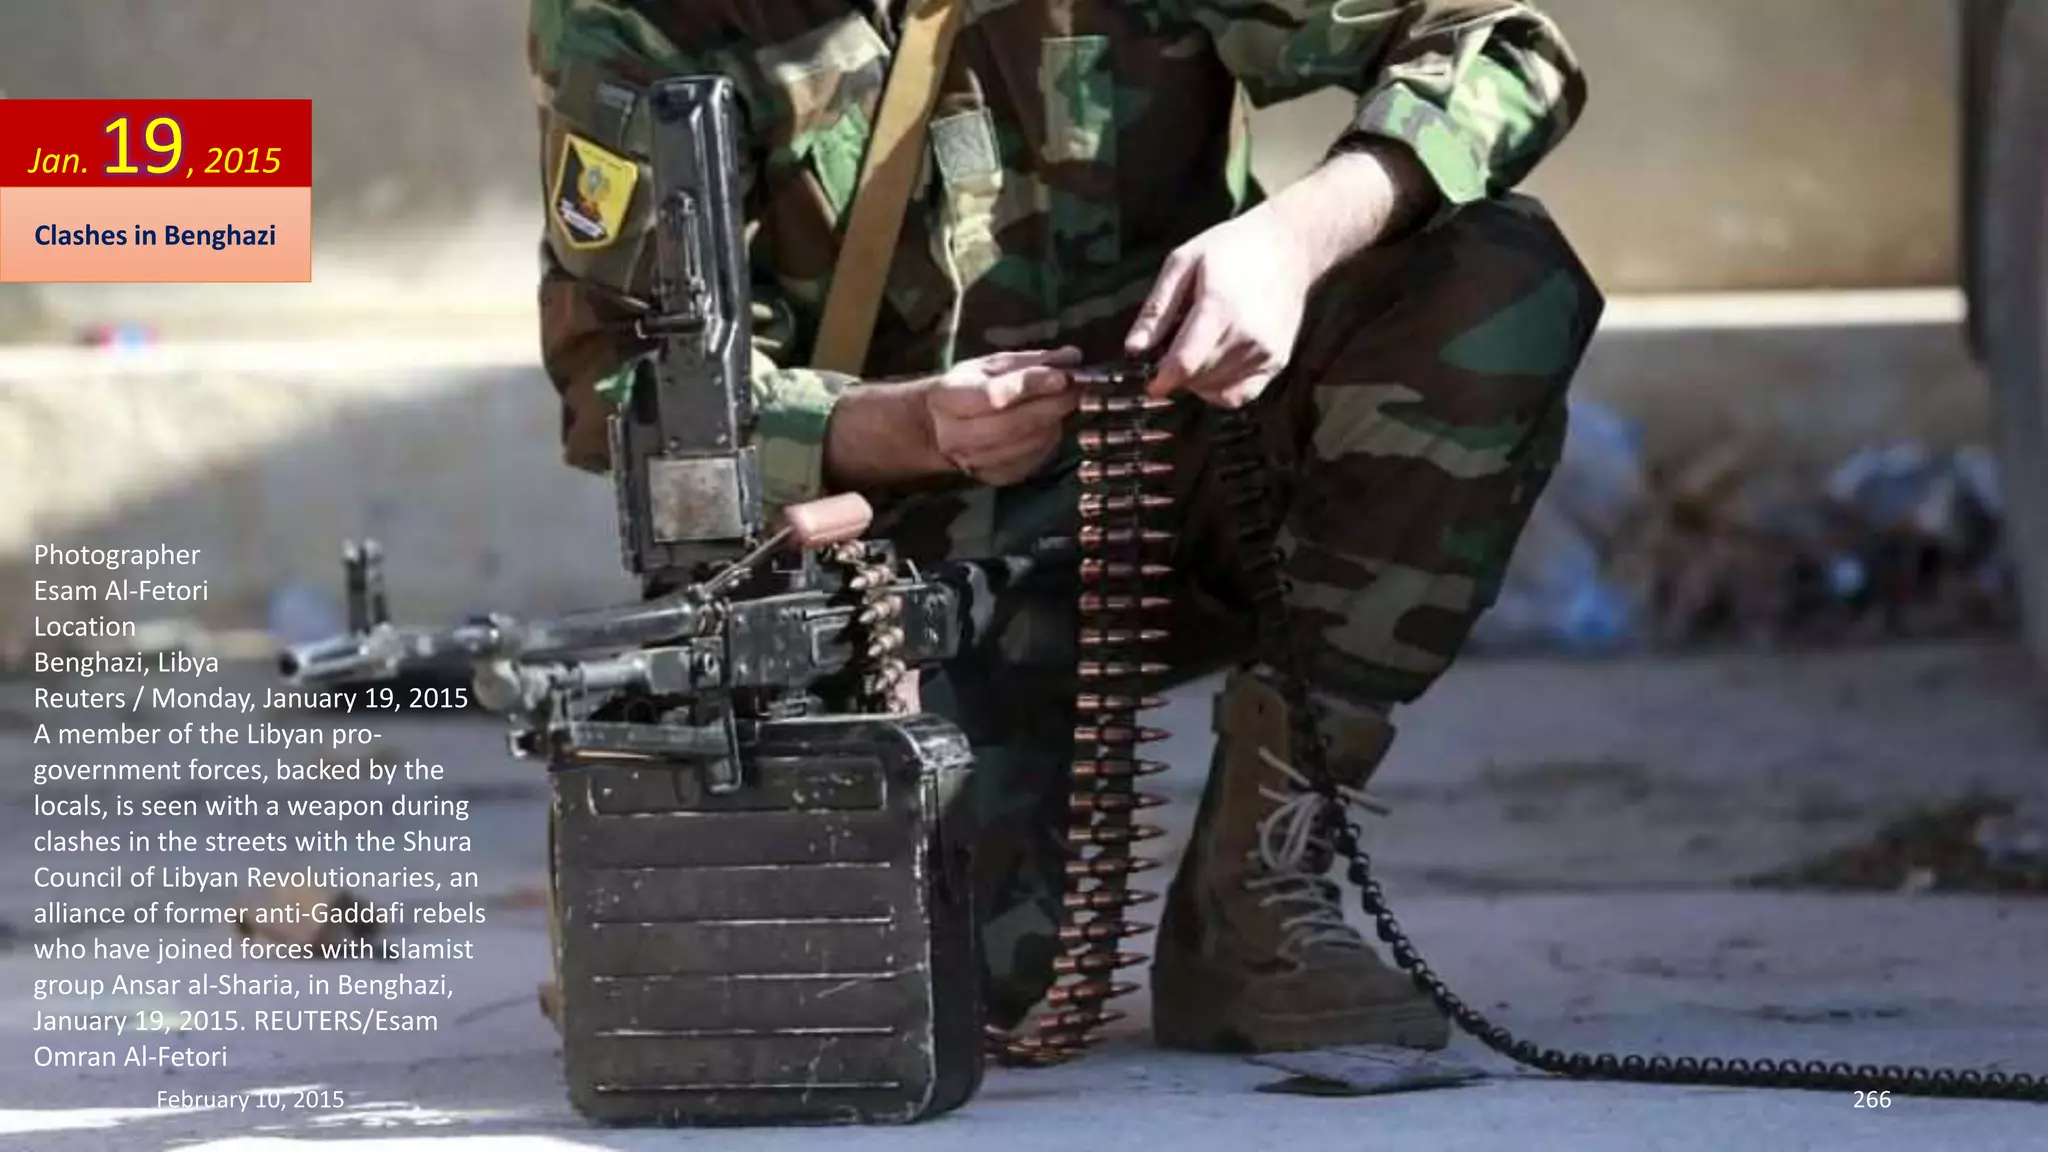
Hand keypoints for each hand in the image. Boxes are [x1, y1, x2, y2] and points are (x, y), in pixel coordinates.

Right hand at [924, 346, 1081, 486]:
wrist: (940, 428)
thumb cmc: (970, 388)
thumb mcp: (993, 365)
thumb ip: (1033, 361)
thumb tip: (1072, 357)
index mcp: (950, 398)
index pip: (993, 396)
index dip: (1030, 386)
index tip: (1061, 377)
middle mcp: (957, 436)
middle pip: (1014, 425)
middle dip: (1051, 405)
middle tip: (1076, 388)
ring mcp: (976, 461)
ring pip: (1028, 444)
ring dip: (1053, 422)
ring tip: (1062, 403)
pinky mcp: (996, 477)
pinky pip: (1033, 460)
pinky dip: (1048, 441)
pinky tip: (1048, 425)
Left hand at [1123, 208, 1314, 408]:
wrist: (1289, 247)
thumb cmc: (1232, 249)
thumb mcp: (1183, 263)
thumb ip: (1157, 309)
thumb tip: (1133, 349)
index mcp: (1219, 308)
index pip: (1184, 363)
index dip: (1161, 379)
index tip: (1150, 382)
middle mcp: (1247, 336)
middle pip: (1198, 379)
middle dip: (1178, 372)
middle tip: (1176, 345)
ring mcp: (1265, 352)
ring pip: (1216, 389)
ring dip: (1198, 379)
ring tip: (1199, 345)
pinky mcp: (1277, 362)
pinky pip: (1240, 395)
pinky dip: (1220, 389)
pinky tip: (1214, 366)